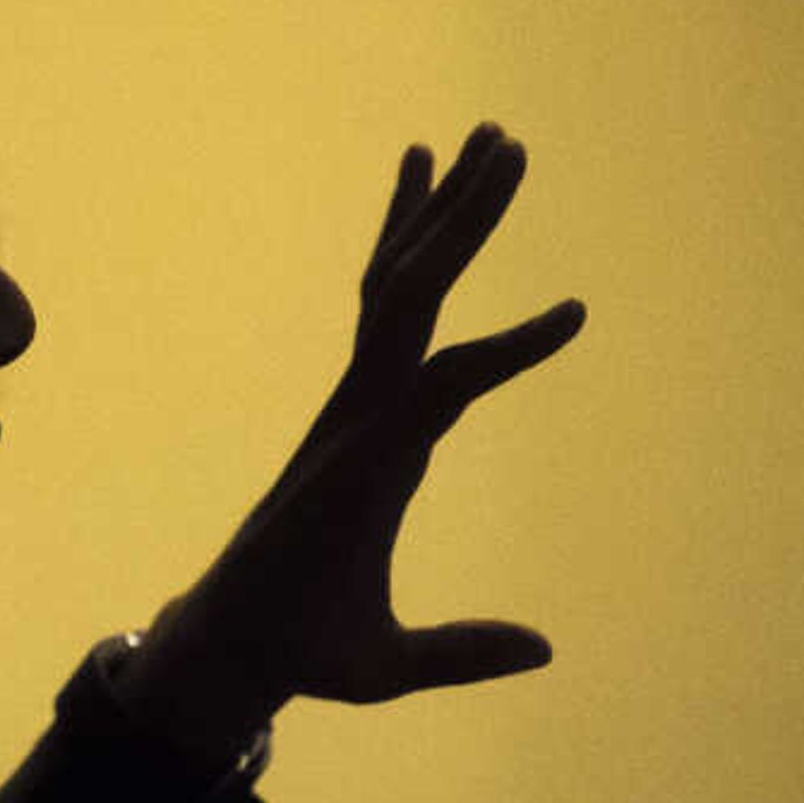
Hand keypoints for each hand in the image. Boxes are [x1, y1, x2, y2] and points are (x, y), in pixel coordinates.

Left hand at [168, 123, 585, 710]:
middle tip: (513, 146)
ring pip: (397, 283)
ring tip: (487, 134)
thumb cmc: (306, 650)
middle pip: (413, 298)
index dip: (508, 351)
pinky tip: (423, 181)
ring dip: (441, 211)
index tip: (576, 313)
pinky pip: (383, 301)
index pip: (445, 388)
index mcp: (366, 468)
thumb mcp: (379, 667)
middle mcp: (355, 415)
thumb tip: (546, 650)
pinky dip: (407, 241)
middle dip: (464, 223)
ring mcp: (351, 399)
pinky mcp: (354, 398)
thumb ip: (457, 655)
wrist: (228, 630)